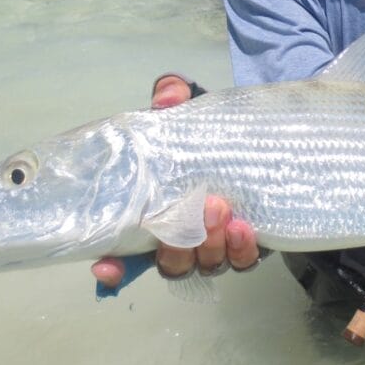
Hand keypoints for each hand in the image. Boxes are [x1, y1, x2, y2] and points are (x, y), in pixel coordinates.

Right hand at [91, 75, 259, 288]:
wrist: (258, 140)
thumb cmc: (208, 131)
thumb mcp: (187, 109)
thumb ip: (171, 97)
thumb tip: (165, 100)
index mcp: (155, 213)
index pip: (125, 253)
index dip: (113, 267)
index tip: (105, 268)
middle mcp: (181, 238)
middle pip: (170, 262)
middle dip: (178, 244)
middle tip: (198, 206)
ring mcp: (213, 246)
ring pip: (204, 264)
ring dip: (210, 244)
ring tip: (220, 209)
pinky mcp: (246, 246)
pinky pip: (242, 261)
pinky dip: (241, 250)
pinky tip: (244, 228)